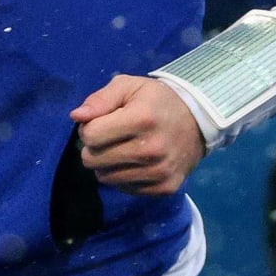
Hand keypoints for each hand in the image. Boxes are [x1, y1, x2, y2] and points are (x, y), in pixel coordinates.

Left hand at [70, 75, 205, 194]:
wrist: (199, 121)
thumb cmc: (156, 100)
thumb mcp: (128, 86)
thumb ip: (100, 99)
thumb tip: (76, 116)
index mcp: (141, 119)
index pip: (90, 136)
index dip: (88, 128)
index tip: (100, 122)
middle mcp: (151, 150)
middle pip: (93, 160)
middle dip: (93, 147)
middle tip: (109, 137)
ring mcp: (160, 172)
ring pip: (105, 178)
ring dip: (106, 164)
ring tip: (122, 148)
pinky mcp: (165, 188)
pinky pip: (123, 188)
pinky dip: (122, 176)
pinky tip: (134, 162)